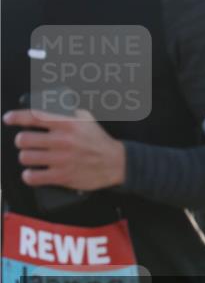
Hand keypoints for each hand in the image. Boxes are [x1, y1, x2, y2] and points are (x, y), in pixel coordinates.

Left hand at [4, 109, 124, 189]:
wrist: (116, 163)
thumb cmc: (98, 141)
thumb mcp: (86, 119)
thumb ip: (66, 111)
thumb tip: (47, 104)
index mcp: (68, 124)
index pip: (34, 116)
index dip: (16, 117)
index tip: (8, 119)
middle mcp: (63, 140)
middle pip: (23, 139)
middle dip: (23, 141)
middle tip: (28, 143)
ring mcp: (61, 159)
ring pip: (25, 157)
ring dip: (27, 157)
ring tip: (34, 157)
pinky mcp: (62, 176)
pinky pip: (32, 177)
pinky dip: (30, 176)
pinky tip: (35, 172)